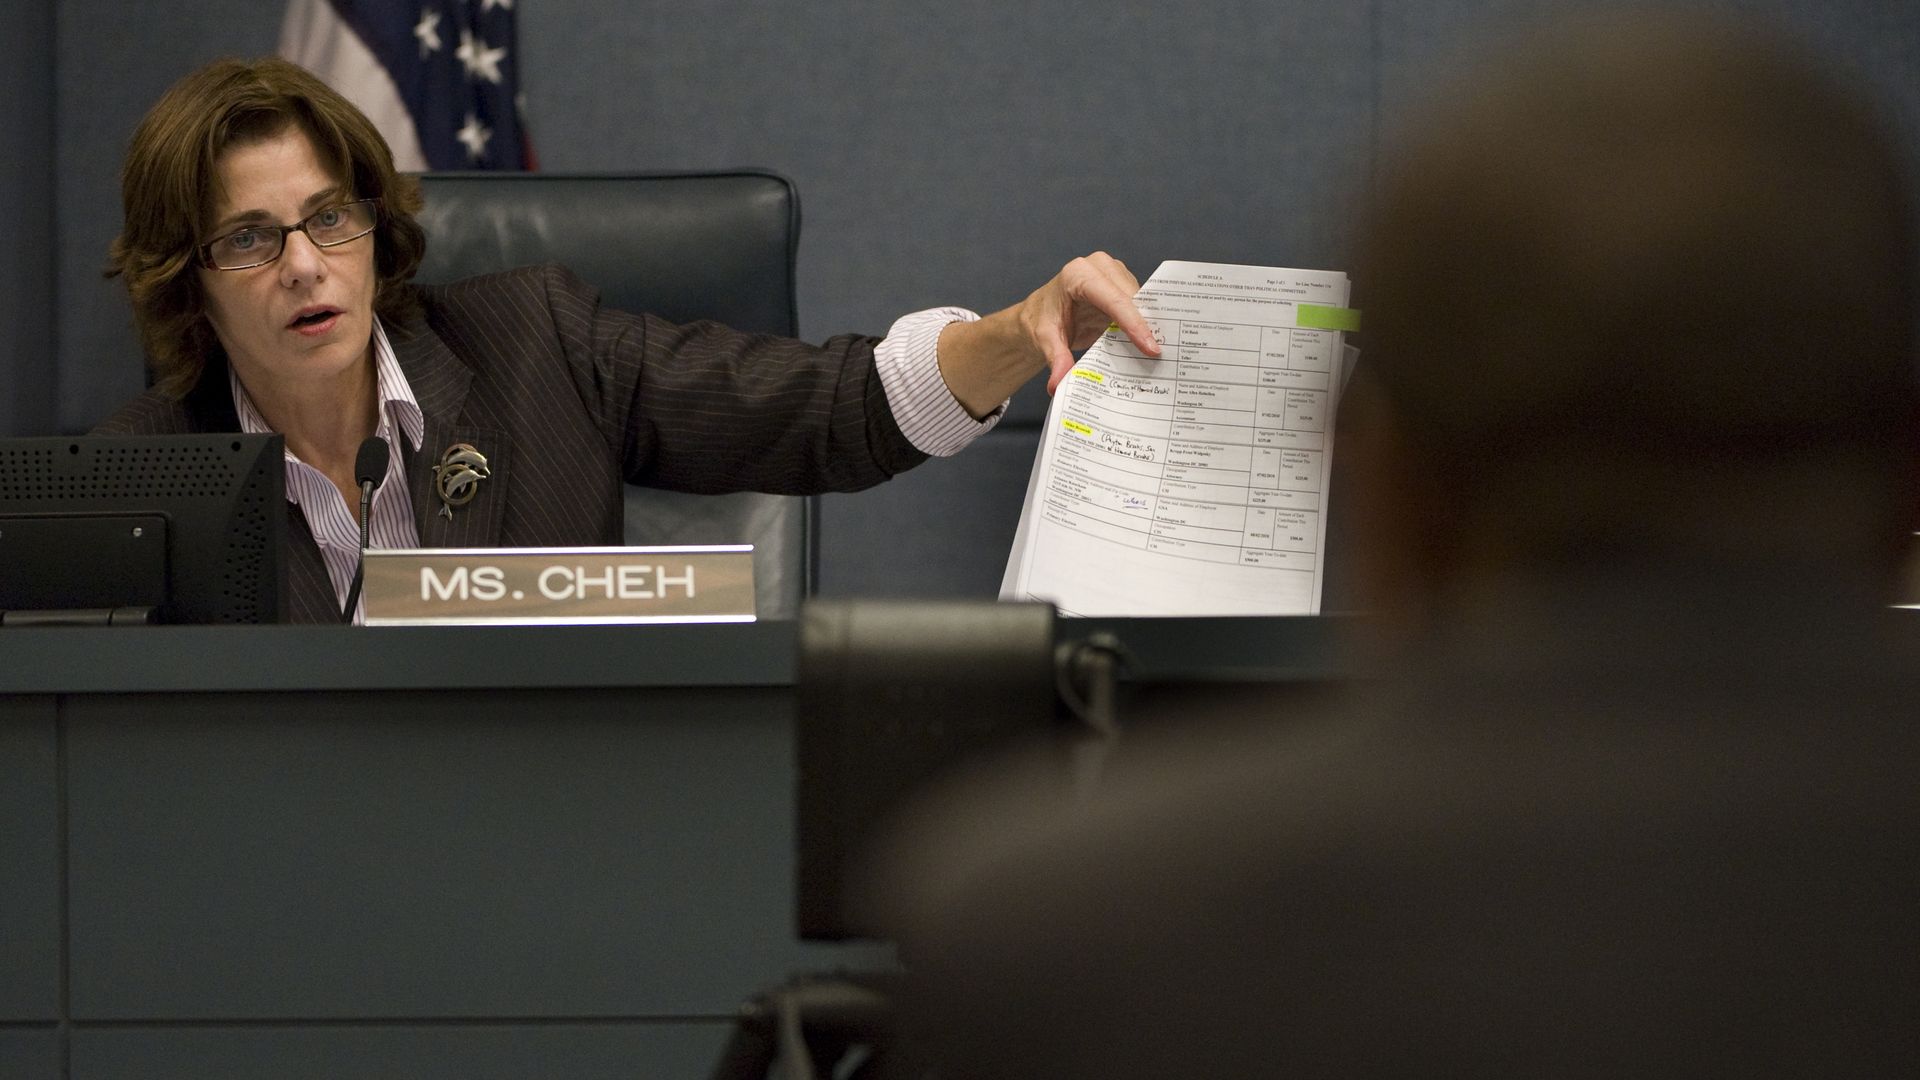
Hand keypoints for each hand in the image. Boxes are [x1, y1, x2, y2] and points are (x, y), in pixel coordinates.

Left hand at [1018, 252, 1159, 393]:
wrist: (1042, 312)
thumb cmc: (1044, 320)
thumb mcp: (1045, 340)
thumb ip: (1055, 359)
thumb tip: (1058, 383)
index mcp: (1078, 274)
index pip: (1113, 299)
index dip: (1134, 324)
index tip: (1150, 348)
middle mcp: (1099, 266)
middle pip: (1131, 298)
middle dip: (1146, 326)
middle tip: (1158, 355)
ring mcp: (1114, 272)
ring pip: (1141, 299)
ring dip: (1148, 324)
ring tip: (1155, 351)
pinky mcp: (1123, 282)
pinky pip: (1141, 301)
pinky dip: (1145, 321)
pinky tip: (1150, 341)